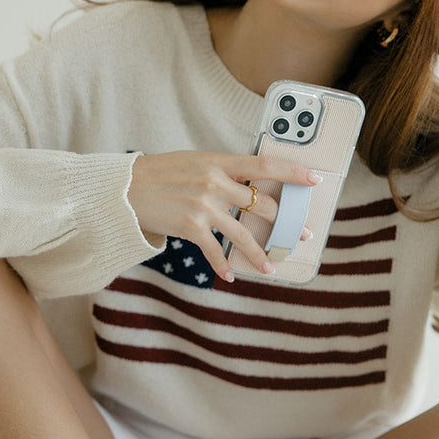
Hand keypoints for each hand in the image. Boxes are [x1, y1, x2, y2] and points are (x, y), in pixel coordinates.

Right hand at [127, 151, 319, 282]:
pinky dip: (225, 266)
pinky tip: (233, 276)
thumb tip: (249, 181)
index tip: (313, 178)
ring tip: (272, 265)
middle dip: (285, 221)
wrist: (124, 189)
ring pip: (244, 234)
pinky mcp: (191, 227)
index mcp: (217, 161)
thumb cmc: (159, 173)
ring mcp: (203, 206)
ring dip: (261, 253)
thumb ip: (222, 170)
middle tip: (299, 232)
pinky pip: (216, 251)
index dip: (292, 172)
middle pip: (262, 204)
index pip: (263, 165)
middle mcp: (214, 182)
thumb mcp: (193, 161)